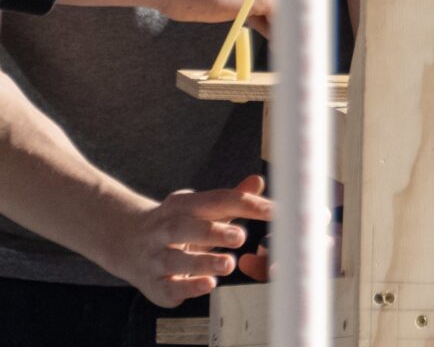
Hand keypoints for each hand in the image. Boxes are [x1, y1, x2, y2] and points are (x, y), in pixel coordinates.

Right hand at [104, 174, 270, 307]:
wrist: (125, 241)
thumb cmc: (177, 224)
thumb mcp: (200, 208)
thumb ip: (231, 199)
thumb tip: (258, 181)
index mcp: (181, 206)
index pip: (214, 201)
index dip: (245, 204)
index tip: (274, 211)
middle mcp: (164, 230)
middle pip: (185, 228)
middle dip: (213, 232)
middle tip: (240, 236)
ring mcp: (155, 257)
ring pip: (174, 260)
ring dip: (202, 262)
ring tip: (228, 264)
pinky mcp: (153, 283)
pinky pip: (168, 286)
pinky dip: (188, 287)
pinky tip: (208, 285)